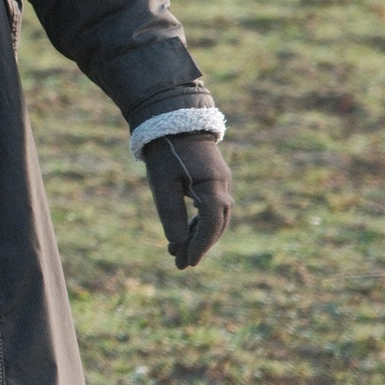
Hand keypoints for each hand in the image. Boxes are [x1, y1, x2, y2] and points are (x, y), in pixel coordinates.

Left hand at [143, 132, 230, 268]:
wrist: (172, 120)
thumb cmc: (165, 150)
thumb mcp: (162, 181)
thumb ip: (170, 211)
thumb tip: (177, 243)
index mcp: (212, 184)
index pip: (212, 222)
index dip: (201, 244)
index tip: (189, 261)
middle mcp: (221, 186)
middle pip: (216, 224)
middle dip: (200, 246)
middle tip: (182, 265)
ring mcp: (218, 183)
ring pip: (213, 218)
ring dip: (197, 237)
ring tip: (176, 256)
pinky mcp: (210, 182)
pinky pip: (208, 209)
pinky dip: (196, 224)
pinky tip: (181, 237)